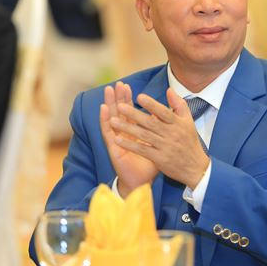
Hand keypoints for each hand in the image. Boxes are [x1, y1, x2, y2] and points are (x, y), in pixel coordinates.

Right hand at [100, 82, 157, 197]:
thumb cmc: (149, 164)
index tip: (128, 85)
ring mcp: (117, 139)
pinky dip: (104, 119)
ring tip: (108, 90)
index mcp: (135, 132)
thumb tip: (164, 113)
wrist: (141, 182)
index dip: (128, 99)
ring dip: (109, 103)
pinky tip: (103, 108)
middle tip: (117, 83)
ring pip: (112, 118)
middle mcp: (124, 134)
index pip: (130, 112)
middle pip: (120, 112)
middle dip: (119, 97)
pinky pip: (107, 131)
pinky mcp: (113, 147)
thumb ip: (161, 129)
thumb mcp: (158, 145)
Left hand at [110, 88, 209, 188]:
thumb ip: (179, 104)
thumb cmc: (190, 141)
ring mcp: (165, 147)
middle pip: (151, 123)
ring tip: (112, 121)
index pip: (164, 112)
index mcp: (178, 123)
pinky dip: (130, 145)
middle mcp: (172, 134)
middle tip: (119, 106)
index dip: (152, 104)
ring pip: (144, 135)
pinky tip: (118, 139)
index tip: (139, 96)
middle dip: (134, 114)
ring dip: (127, 128)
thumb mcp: (188, 121)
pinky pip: (142, 150)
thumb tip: (169, 89)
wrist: (195, 167)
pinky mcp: (160, 159)